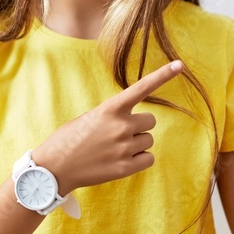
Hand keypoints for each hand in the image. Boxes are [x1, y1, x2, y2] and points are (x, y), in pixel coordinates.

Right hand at [32, 60, 184, 194]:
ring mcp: (125, 148)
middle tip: (118, 134)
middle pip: (150, 122)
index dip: (162, 75)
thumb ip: (111, 116)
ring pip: (148, 141)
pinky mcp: (126, 168)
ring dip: (136, 144)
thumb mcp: (88, 118)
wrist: (54, 169)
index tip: (179, 65)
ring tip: (114, 150)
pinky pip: (148, 159)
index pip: (142, 88)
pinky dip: (139, 160)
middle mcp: (121, 126)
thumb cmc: (67, 140)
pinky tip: (121, 161)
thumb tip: (128, 122)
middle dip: (138, 127)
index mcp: (110, 109)